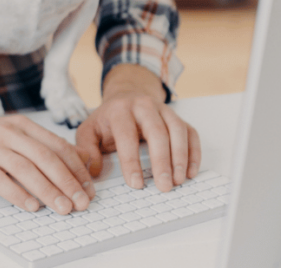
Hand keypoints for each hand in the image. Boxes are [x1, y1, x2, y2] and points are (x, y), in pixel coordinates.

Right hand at [0, 108, 94, 214]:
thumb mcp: (12, 136)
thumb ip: (41, 146)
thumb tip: (77, 161)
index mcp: (22, 126)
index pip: (57, 146)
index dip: (77, 169)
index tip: (89, 188)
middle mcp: (8, 134)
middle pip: (46, 158)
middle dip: (68, 182)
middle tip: (82, 203)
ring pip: (26, 170)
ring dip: (48, 191)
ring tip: (63, 209)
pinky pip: (1, 180)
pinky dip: (18, 194)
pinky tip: (31, 206)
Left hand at [74, 64, 201, 193]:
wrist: (126, 95)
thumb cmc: (108, 119)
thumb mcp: (89, 130)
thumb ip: (86, 149)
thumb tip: (93, 171)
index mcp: (120, 110)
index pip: (126, 135)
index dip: (131, 160)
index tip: (136, 183)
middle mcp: (144, 106)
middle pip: (157, 131)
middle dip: (162, 160)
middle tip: (164, 186)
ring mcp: (164, 110)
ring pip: (177, 130)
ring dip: (181, 157)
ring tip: (179, 181)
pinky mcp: (178, 117)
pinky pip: (191, 133)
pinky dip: (194, 152)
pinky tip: (191, 172)